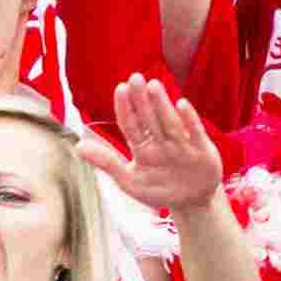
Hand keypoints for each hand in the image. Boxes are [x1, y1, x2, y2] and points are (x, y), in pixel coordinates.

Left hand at [77, 75, 221, 212]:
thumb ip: (107, 163)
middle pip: (149, 118)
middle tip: (135, 77)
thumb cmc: (158, 190)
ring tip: (153, 85)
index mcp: (142, 147)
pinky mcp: (202, 150)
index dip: (125, 107)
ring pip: (168, 121)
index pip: (130, 124)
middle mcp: (160, 141)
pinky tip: (181, 104)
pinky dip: (189, 119)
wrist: (191, 203)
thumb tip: (78, 147)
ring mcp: (181, 144)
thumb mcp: (129, 181)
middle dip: (142, 98)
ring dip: (161, 104)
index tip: (120, 88)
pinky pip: (194, 133)